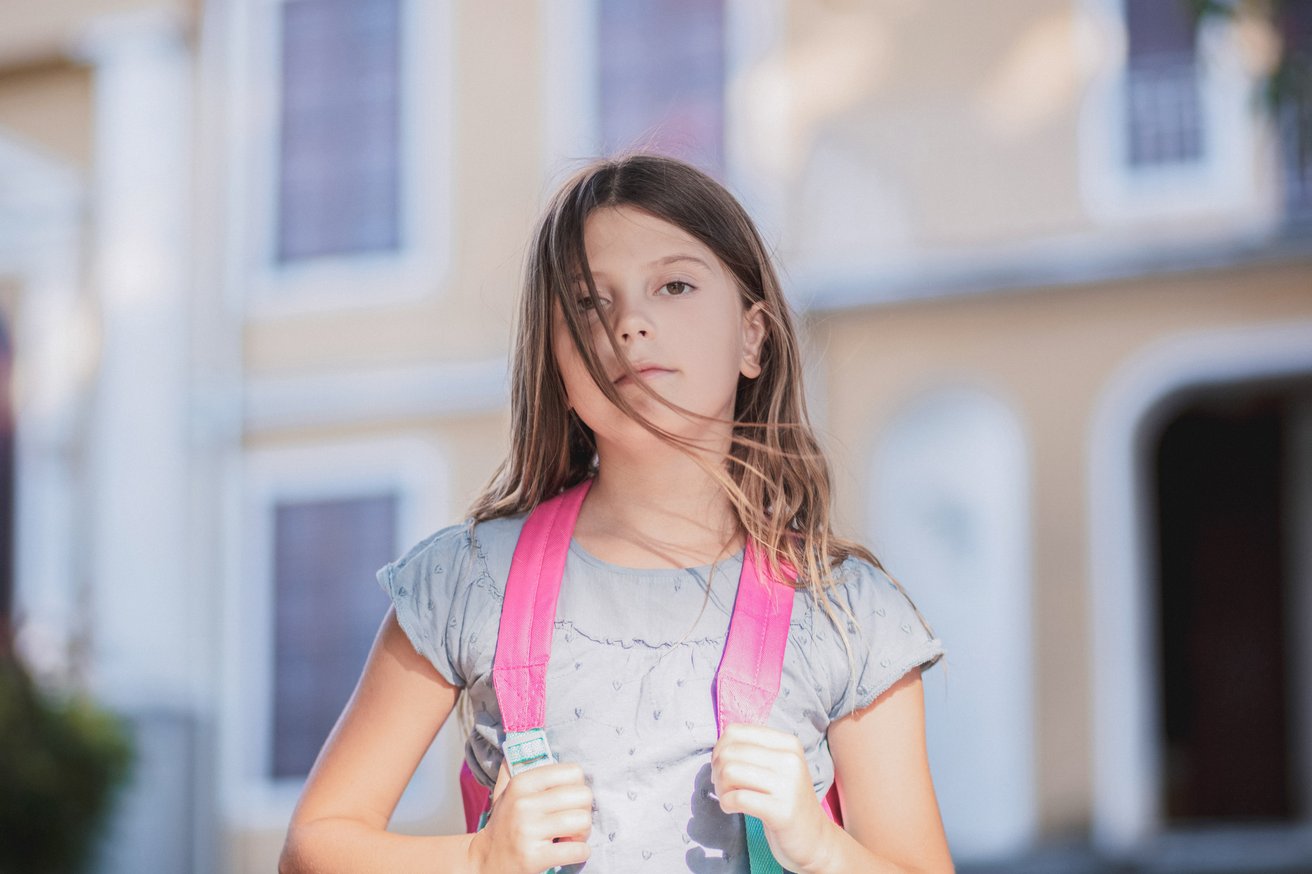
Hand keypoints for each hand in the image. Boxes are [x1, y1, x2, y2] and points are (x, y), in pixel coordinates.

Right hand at [468, 759, 592, 873]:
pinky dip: (580, 852)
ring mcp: (528, 831)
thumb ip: (513, 767)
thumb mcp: (504, 792)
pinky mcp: (534, 857)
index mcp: (521, 783)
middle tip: (571, 822)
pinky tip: (566, 851)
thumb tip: (517, 738)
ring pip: (583, 822)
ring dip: (583, 833)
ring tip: (568, 837)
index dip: (577, 787)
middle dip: (583, 811)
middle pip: (583, 796)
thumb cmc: (504, 824)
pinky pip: (578, 850)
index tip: (567, 801)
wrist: (486, 862)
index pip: (573, 771)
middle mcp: (523, 804)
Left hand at [711, 723, 833, 872]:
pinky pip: (737, 798)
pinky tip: (733, 809)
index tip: (723, 767)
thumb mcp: (776, 767)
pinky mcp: (781, 811)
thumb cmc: (785, 800)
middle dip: (717, 771)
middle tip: (724, 786)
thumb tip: (718, 749)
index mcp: (788, 743)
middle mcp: (790, 759)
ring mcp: (788, 785)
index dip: (719, 749)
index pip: (735, 731)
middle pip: (729, 752)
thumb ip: (752, 751)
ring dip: (720, 788)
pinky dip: (726, 803)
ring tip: (729, 797)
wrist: (814, 838)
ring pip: (730, 772)